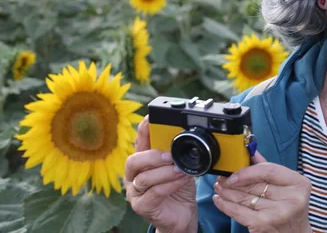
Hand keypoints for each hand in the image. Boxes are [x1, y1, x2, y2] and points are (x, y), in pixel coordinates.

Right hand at [124, 115, 197, 232]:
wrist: (182, 215)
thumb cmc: (179, 188)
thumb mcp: (180, 166)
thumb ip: (178, 153)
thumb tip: (186, 136)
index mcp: (143, 161)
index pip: (139, 141)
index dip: (143, 129)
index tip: (150, 118)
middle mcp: (134, 176)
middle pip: (134, 160)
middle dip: (153, 156)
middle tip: (171, 155)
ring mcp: (135, 192)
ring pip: (144, 178)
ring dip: (165, 172)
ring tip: (180, 169)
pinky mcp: (141, 206)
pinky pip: (154, 193)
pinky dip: (169, 185)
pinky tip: (180, 180)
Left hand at [212, 151, 311, 232]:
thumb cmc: (290, 207)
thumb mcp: (286, 185)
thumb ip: (268, 168)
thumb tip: (249, 151)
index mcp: (298, 183)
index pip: (269, 170)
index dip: (248, 170)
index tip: (234, 172)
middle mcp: (291, 198)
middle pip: (255, 185)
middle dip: (234, 181)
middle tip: (222, 178)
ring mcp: (278, 213)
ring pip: (244, 198)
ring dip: (227, 192)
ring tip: (219, 187)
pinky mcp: (264, 225)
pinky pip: (239, 212)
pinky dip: (226, 205)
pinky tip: (219, 200)